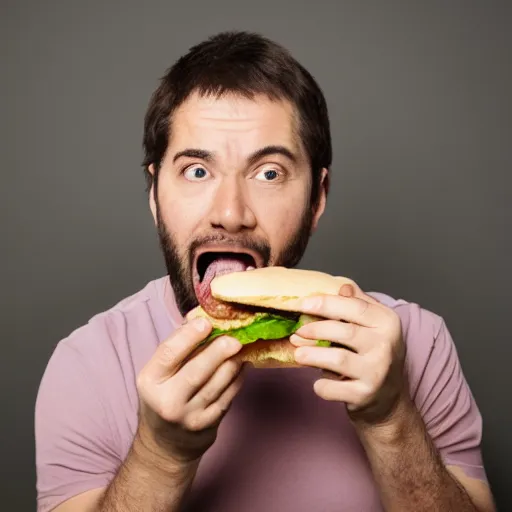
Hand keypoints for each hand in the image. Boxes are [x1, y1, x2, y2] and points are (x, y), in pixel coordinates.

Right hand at [136, 317, 244, 464]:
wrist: (165, 445)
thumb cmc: (163, 397)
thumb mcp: (159, 374)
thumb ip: (178, 347)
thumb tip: (200, 317)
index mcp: (150, 381)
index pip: (168, 354)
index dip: (188, 336)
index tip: (206, 322)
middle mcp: (167, 401)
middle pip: (196, 371)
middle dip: (218, 352)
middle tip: (234, 338)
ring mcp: (189, 416)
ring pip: (216, 385)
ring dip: (233, 363)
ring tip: (242, 347)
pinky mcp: (207, 426)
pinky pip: (227, 398)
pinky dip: (238, 379)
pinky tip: (243, 365)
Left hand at [290, 282, 407, 425]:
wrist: (390, 398)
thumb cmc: (375, 354)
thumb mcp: (374, 325)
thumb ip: (357, 305)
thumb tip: (340, 286)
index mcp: (387, 322)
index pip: (354, 307)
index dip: (325, 303)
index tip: (302, 303)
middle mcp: (386, 346)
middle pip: (344, 331)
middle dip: (315, 330)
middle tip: (297, 332)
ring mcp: (377, 372)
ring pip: (337, 359)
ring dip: (312, 355)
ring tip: (299, 354)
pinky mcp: (365, 395)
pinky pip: (334, 388)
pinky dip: (321, 384)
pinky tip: (318, 380)